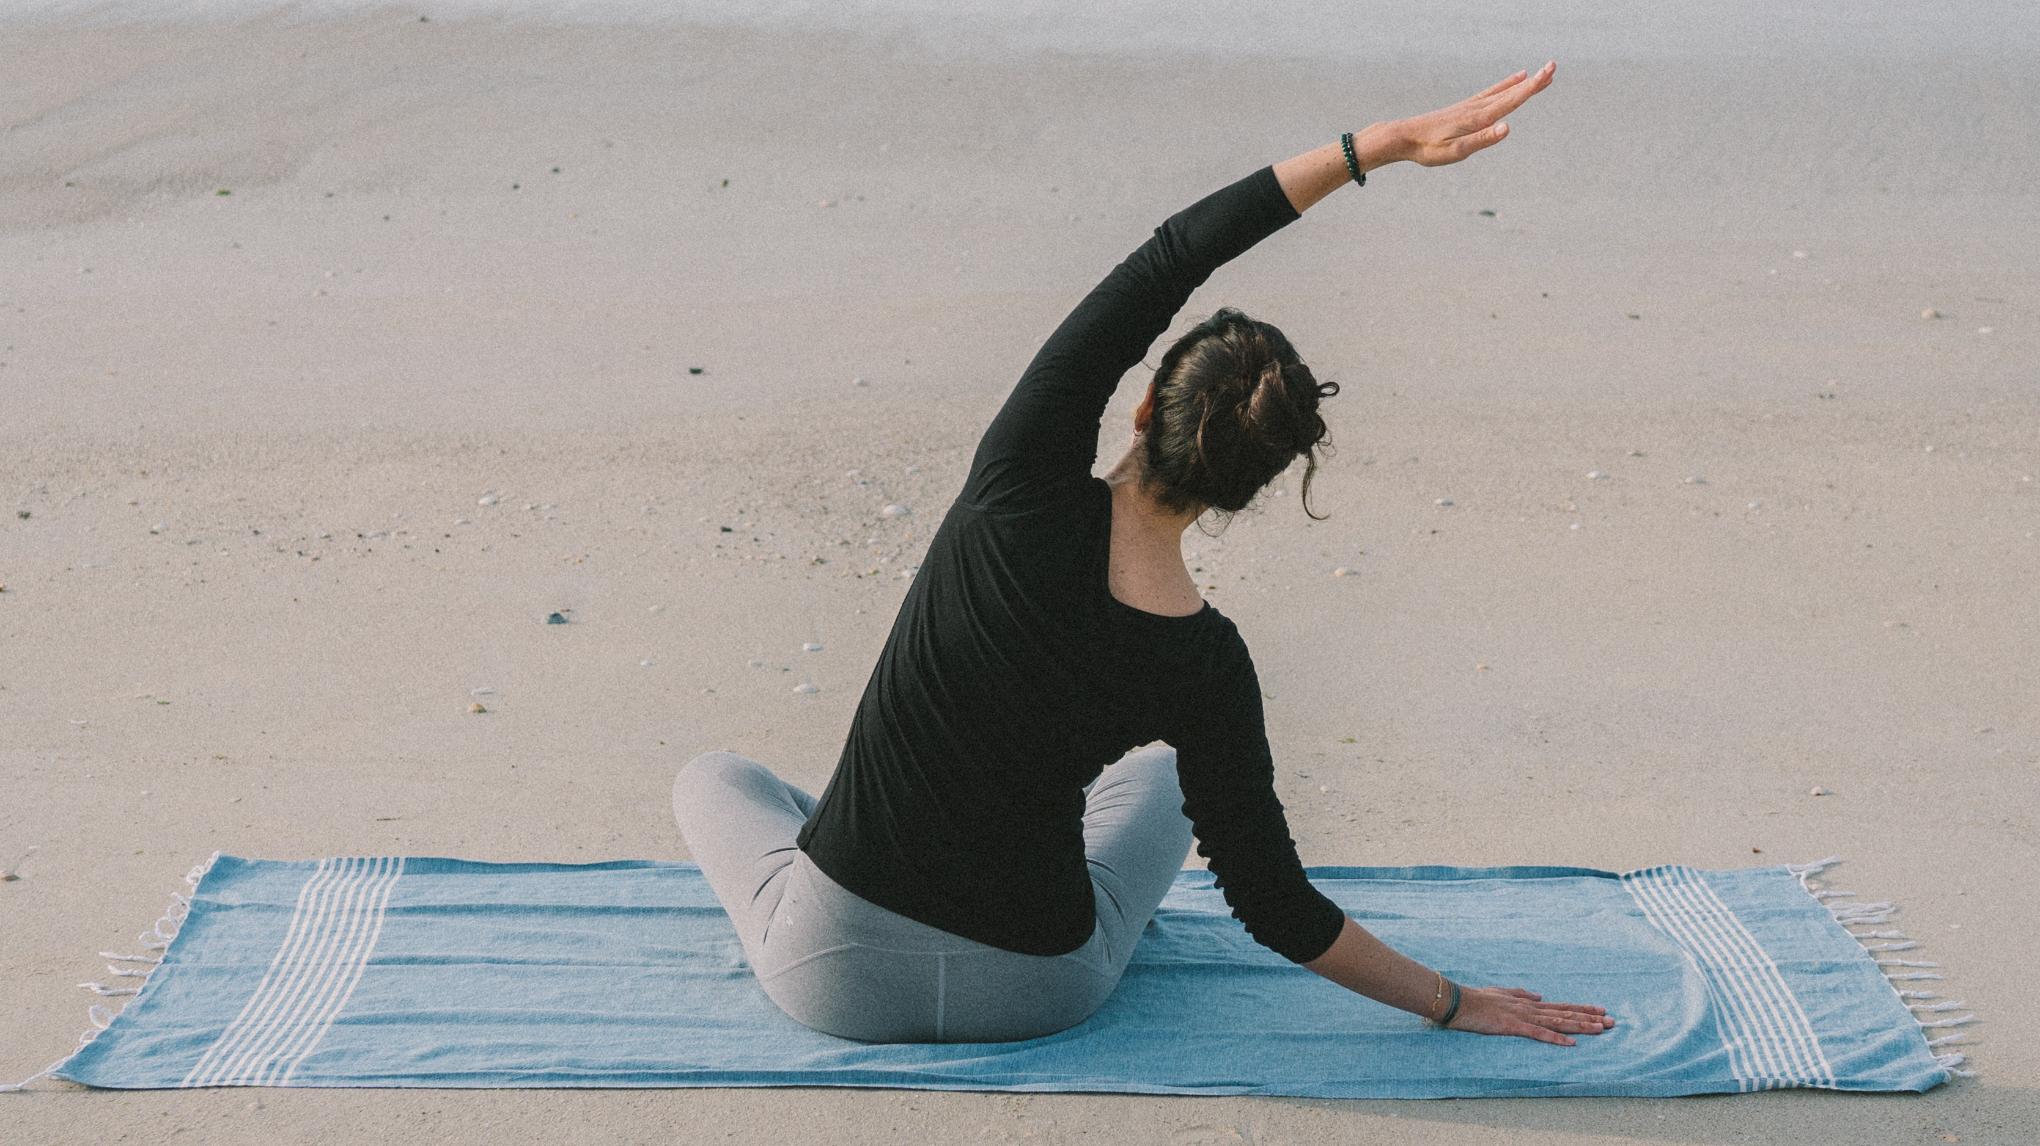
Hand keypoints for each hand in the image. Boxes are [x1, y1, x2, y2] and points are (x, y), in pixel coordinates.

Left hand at [1380, 60, 1555, 167]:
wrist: (1403, 137)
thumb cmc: (1428, 149)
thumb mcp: (1455, 152)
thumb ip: (1482, 140)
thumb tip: (1507, 128)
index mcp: (1478, 119)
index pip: (1511, 101)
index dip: (1531, 88)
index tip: (1549, 73)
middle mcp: (1476, 109)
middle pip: (1511, 93)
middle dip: (1533, 82)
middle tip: (1554, 67)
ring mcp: (1470, 107)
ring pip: (1502, 92)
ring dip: (1522, 83)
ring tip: (1539, 74)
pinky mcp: (1463, 109)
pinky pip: (1490, 94)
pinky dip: (1505, 86)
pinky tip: (1511, 81)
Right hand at [1443, 984, 1613, 1045]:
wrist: (1458, 1002)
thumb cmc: (1477, 999)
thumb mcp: (1501, 993)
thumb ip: (1521, 994)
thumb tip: (1540, 995)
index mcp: (1528, 1003)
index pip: (1561, 1007)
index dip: (1582, 1009)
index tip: (1601, 1010)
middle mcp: (1530, 1008)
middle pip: (1566, 1013)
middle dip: (1590, 1018)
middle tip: (1612, 1021)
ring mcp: (1523, 1017)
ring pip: (1558, 1022)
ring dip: (1580, 1026)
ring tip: (1600, 1029)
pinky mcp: (1513, 1027)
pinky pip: (1538, 1034)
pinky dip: (1556, 1038)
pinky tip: (1571, 1043)